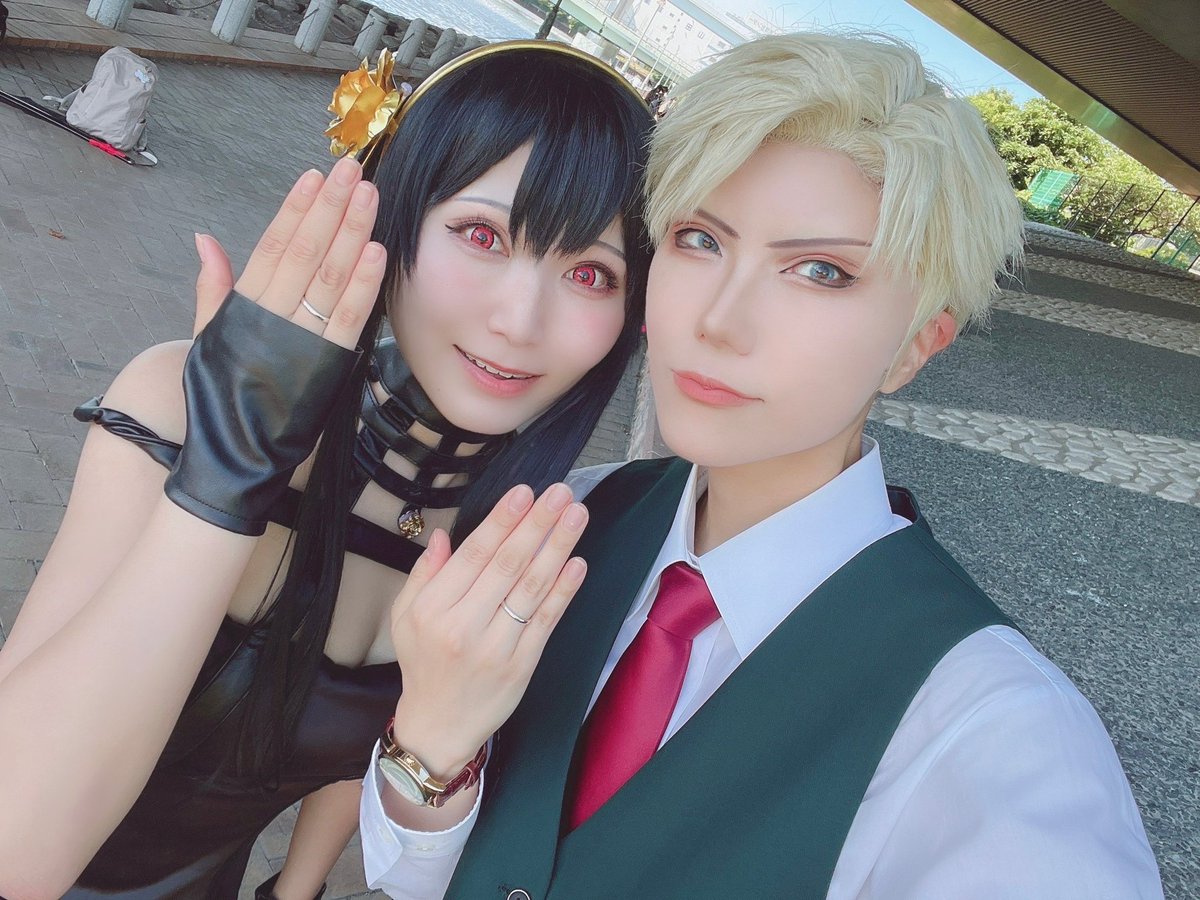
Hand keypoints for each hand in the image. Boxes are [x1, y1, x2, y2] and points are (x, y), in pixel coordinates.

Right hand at [165, 158, 387, 533]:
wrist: (233, 458)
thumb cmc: (218, 400)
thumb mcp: (207, 339)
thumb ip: (212, 289)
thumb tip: (205, 239)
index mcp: (243, 308)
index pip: (272, 247)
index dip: (294, 209)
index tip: (312, 175)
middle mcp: (272, 319)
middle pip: (306, 252)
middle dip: (330, 207)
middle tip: (351, 169)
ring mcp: (301, 342)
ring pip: (330, 277)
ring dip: (352, 233)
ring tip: (368, 196)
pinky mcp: (327, 368)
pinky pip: (349, 320)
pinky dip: (364, 286)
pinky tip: (378, 252)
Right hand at [388, 483, 589, 778]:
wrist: (440, 726)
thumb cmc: (423, 664)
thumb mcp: (405, 617)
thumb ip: (425, 574)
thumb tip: (445, 535)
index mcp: (433, 610)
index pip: (474, 555)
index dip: (502, 522)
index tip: (524, 493)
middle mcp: (464, 626)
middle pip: (508, 565)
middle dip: (537, 524)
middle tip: (560, 492)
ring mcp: (497, 646)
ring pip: (532, 588)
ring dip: (557, 547)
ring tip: (576, 515)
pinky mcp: (523, 664)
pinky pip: (547, 620)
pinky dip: (563, 590)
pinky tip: (577, 563)